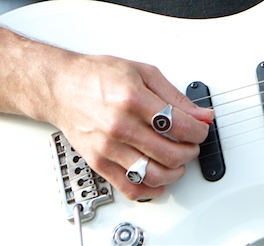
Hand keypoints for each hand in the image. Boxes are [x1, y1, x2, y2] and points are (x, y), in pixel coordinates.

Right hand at [46, 53, 212, 200]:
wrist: (62, 88)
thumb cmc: (98, 77)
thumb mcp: (144, 73)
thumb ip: (175, 96)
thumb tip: (201, 114)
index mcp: (133, 100)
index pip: (178, 125)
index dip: (198, 130)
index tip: (201, 129)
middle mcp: (120, 126)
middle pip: (169, 153)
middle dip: (190, 151)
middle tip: (192, 144)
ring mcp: (108, 148)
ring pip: (152, 175)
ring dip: (175, 172)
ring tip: (178, 162)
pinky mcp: (99, 163)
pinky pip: (129, 187)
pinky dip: (150, 190)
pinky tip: (159, 180)